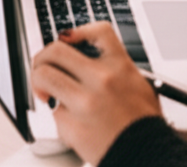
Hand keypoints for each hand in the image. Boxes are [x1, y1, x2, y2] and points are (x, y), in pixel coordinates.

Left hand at [31, 23, 160, 164]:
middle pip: (56, 50)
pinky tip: (73, 121)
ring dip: (38, 82)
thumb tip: (81, 56)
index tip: (67, 39)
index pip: (97, 32)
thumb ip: (112, 68)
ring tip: (45, 92)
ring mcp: (85, 102)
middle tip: (42, 67)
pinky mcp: (72, 126)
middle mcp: (102, 80)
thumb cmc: (142, 123)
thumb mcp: (138, 83)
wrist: (149, 155)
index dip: (77, 31)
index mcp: (120, 66)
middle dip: (42, 57)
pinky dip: (59, 116)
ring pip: (44, 75)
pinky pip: (54, 112)